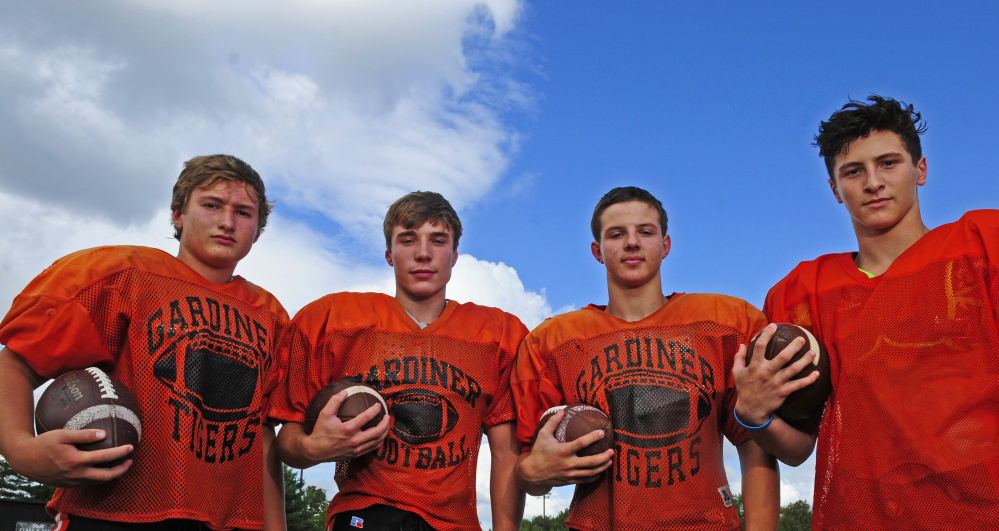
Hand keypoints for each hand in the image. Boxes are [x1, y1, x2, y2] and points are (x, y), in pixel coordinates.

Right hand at [6, 428, 132, 486]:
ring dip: (111, 475)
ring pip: (96, 481)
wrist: (25, 459)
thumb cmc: (43, 443)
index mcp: (75, 461)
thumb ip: (83, 435)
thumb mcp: (62, 435)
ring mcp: (71, 481)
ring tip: (120, 466)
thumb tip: (103, 434)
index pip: (104, 457)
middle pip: (105, 476)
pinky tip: (102, 469)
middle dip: (121, 470)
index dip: (120, 453)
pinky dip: (98, 477)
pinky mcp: (67, 484)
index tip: (131, 447)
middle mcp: (75, 474)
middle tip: (130, 462)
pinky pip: (87, 482)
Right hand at [300, 391, 389, 461]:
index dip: (375, 409)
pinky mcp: (356, 455)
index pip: (367, 417)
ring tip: (386, 425)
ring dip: (384, 433)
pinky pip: (372, 448)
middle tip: (387, 416)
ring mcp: (356, 449)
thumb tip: (345, 391)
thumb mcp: (325, 414)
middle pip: (377, 432)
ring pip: (377, 441)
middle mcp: (354, 440)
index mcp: (348, 429)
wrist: (315, 451)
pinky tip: (379, 435)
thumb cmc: (320, 431)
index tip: (378, 405)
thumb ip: (335, 401)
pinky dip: (378, 441)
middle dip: (385, 423)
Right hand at [516, 410, 613, 494]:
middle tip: (611, 451)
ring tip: (610, 461)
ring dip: (602, 467)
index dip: (593, 437)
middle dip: (604, 456)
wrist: (532, 473)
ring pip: (591, 472)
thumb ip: (553, 422)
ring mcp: (570, 474)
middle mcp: (568, 463)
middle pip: (591, 461)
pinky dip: (594, 476)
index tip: (602, 432)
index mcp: (563, 451)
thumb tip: (562, 410)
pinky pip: (585, 480)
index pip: (582, 443)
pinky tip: (600, 472)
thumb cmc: (538, 452)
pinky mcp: (570, 481)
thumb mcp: (543, 435)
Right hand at [733, 323, 820, 425]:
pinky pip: (798, 385)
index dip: (766, 335)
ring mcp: (776, 382)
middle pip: (783, 357)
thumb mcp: (737, 372)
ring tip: (813, 353)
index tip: (773, 326)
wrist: (751, 410)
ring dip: (805, 361)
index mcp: (755, 366)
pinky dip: (809, 380)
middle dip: (794, 347)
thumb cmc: (744, 389)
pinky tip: (817, 374)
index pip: (760, 346)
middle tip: (801, 339)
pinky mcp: (784, 392)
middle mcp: (767, 372)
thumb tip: (742, 344)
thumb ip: (739, 358)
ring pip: (794, 370)